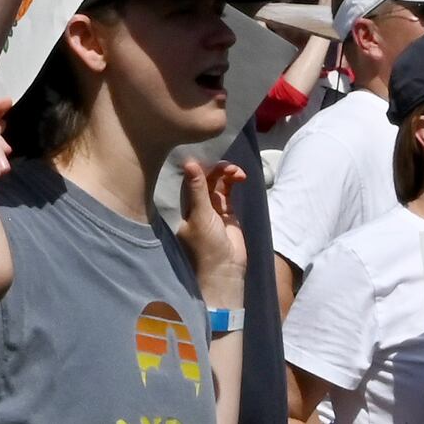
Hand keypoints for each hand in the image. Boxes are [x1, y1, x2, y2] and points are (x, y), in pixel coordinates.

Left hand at [172, 156, 246, 301]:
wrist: (225, 271)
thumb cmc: (205, 246)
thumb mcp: (200, 216)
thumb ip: (197, 189)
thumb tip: (189, 162)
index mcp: (183, 206)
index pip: (188, 179)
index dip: (197, 166)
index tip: (206, 152)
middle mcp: (195, 205)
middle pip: (204, 178)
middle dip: (215, 168)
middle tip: (227, 166)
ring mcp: (212, 208)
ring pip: (217, 183)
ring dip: (226, 173)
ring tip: (236, 172)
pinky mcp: (226, 212)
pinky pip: (228, 191)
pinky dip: (233, 181)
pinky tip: (240, 176)